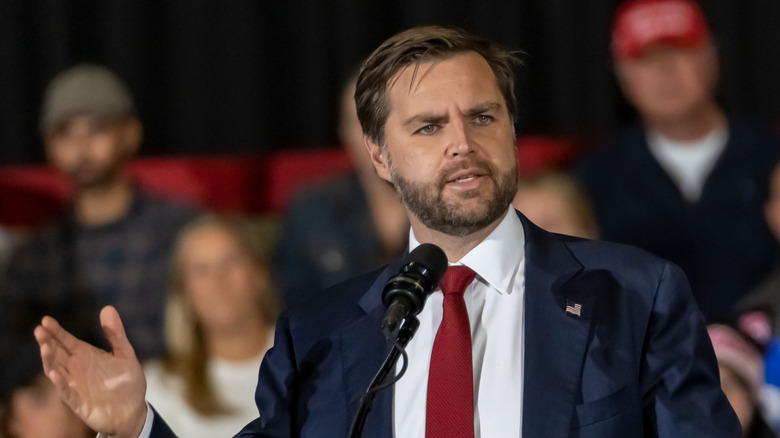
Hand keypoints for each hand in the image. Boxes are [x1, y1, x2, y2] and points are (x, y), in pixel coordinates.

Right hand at [34, 306, 147, 437]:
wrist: (132, 410)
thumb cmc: (127, 381)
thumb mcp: (125, 353)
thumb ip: (116, 333)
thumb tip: (108, 308)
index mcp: (85, 354)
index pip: (66, 340)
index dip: (56, 331)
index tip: (46, 320)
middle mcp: (76, 368)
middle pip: (57, 353)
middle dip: (47, 342)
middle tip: (40, 330)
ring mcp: (74, 385)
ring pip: (56, 370)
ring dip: (49, 360)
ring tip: (45, 347)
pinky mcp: (77, 402)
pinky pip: (65, 392)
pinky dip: (60, 383)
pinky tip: (56, 373)